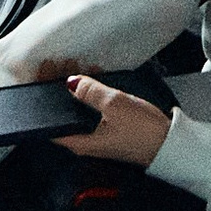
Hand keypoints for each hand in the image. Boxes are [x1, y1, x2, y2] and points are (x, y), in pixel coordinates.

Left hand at [52, 74, 171, 166]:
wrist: (169, 145)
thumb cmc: (144, 132)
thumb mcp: (115, 105)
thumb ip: (90, 92)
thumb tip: (72, 83)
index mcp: (79, 140)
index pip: (48, 120)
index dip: (41, 97)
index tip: (41, 75)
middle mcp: (84, 141)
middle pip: (61, 113)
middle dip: (56, 88)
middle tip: (56, 65)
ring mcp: (96, 136)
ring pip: (76, 110)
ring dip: (73, 89)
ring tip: (74, 67)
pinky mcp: (108, 131)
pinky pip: (90, 111)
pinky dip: (88, 95)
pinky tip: (93, 79)